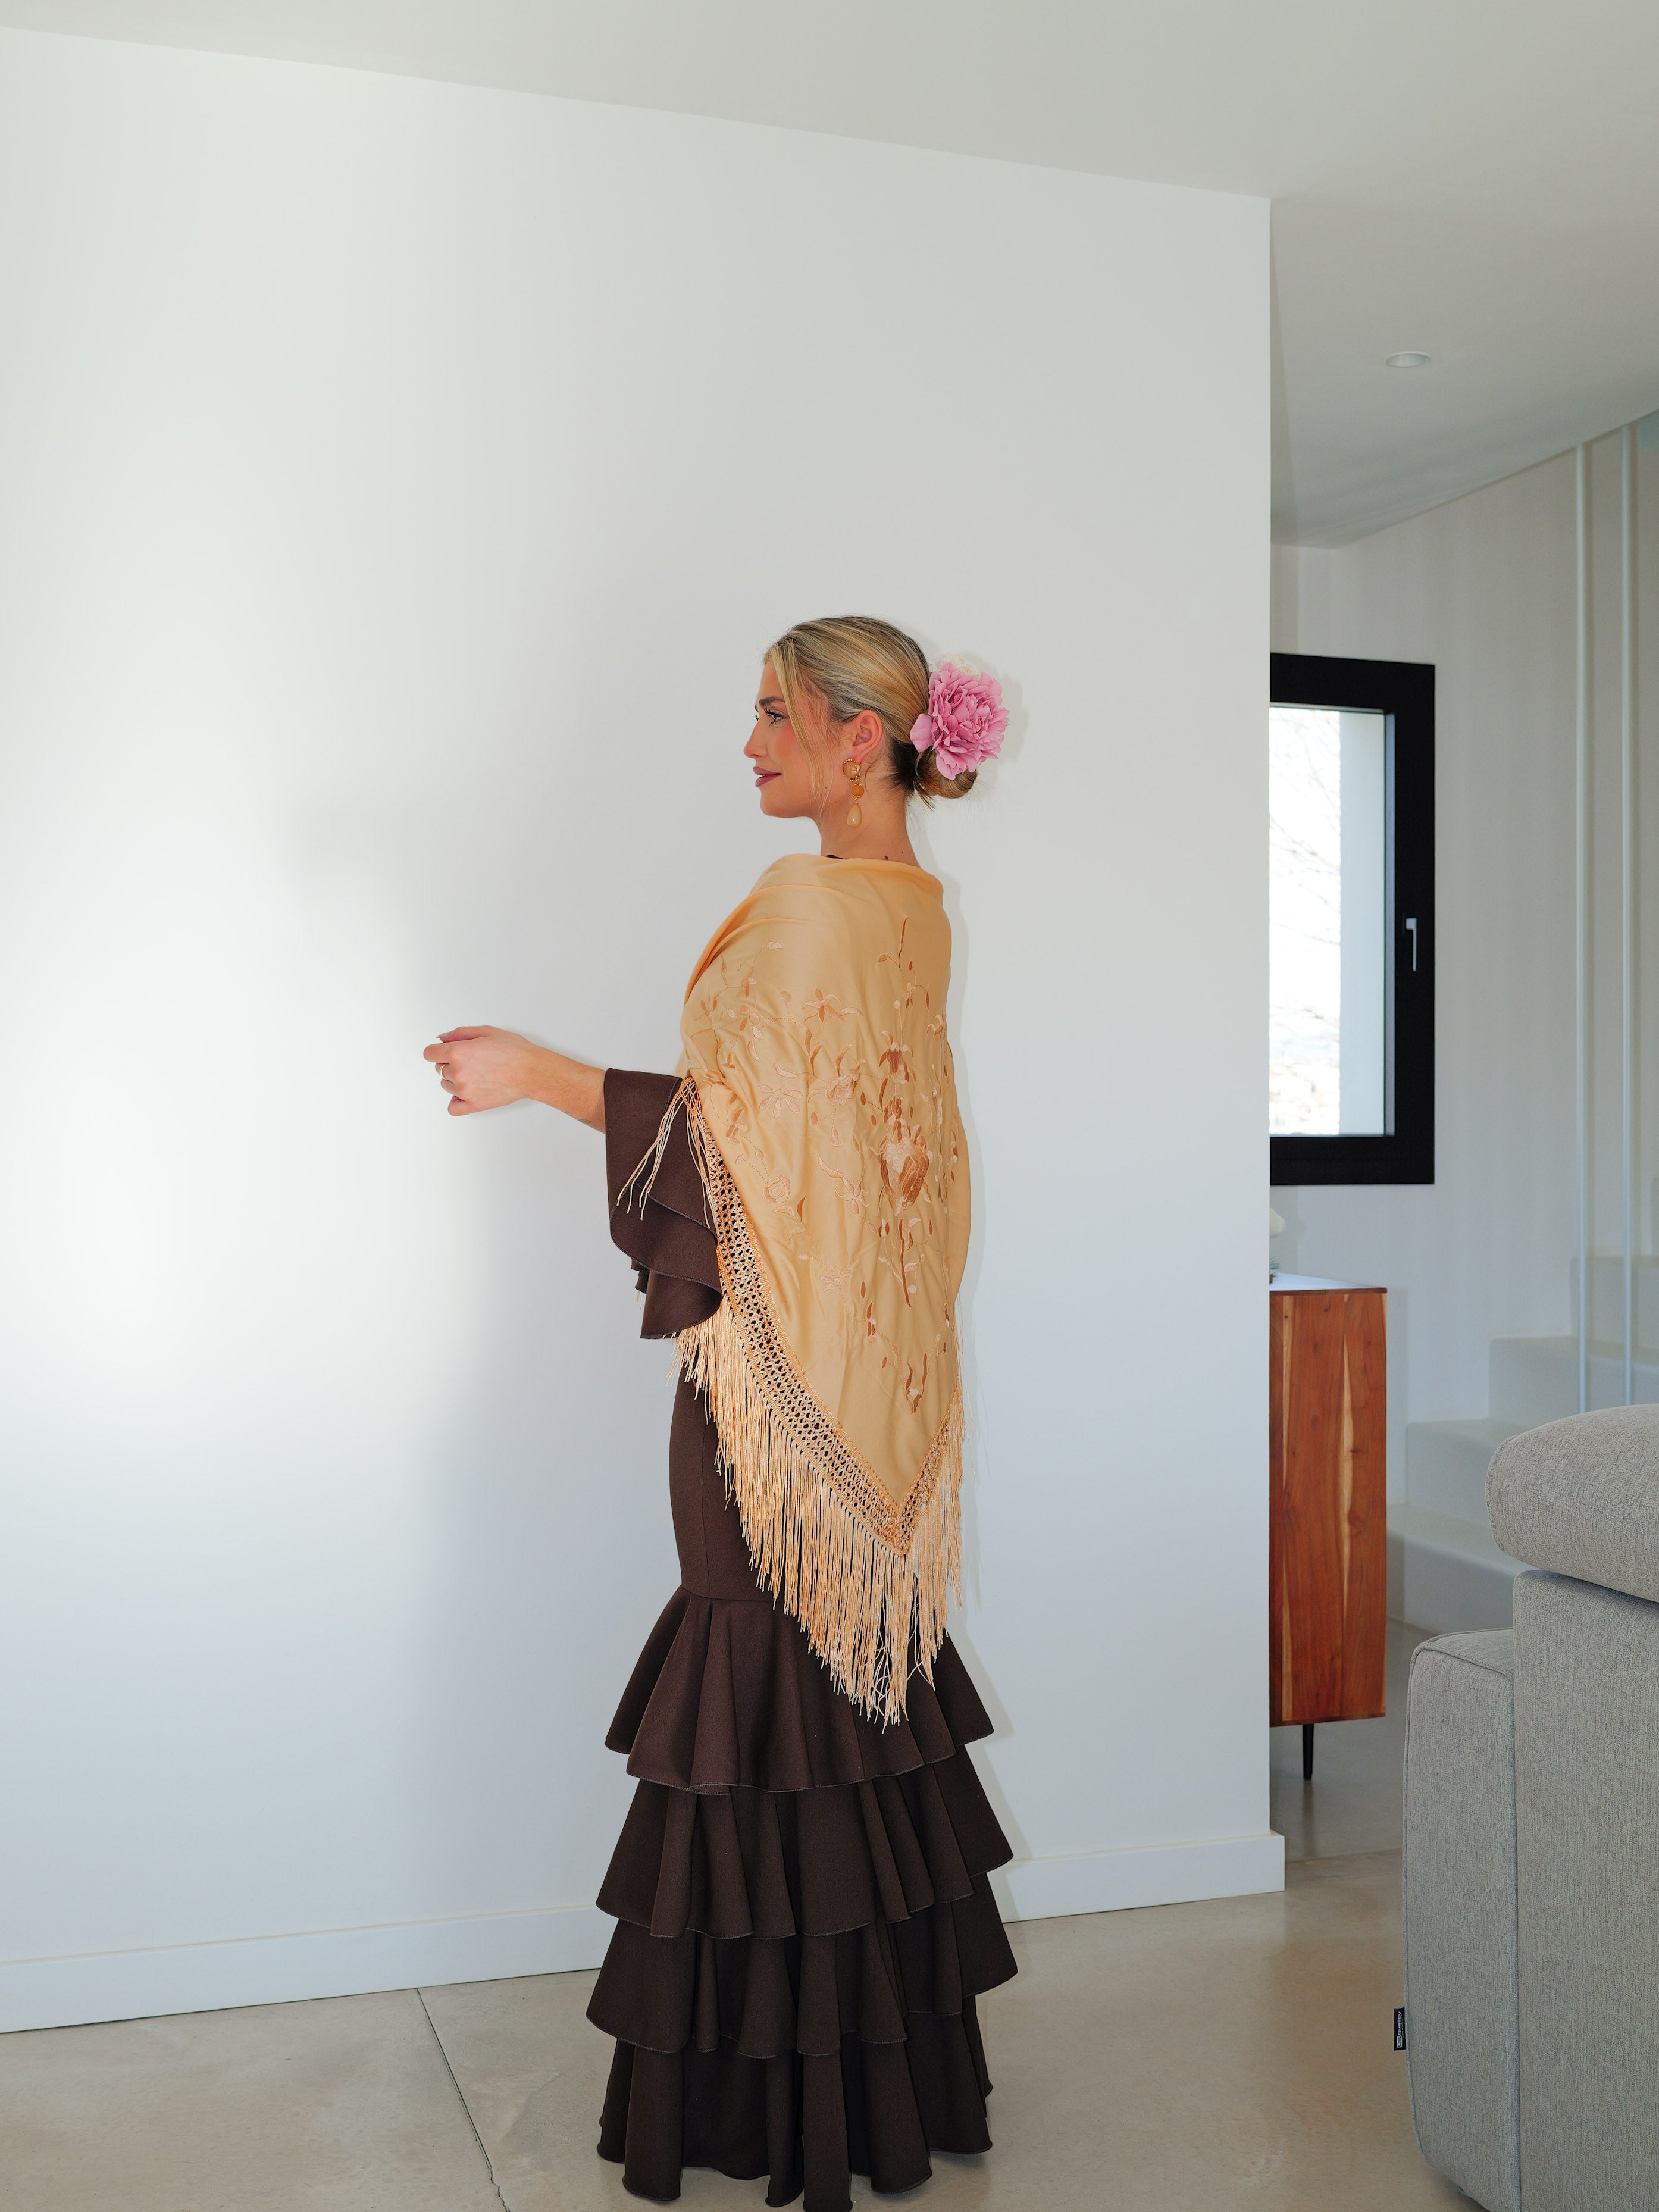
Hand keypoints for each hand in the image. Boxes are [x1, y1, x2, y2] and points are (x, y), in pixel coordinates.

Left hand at [423, 1028, 605, 1126]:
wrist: (531, 1071)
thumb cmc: (514, 1051)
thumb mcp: (486, 1032)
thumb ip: (459, 1033)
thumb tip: (443, 1038)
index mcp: (457, 1052)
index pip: (429, 1053)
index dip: (437, 1051)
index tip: (442, 1052)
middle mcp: (457, 1072)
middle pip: (438, 1069)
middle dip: (450, 1063)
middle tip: (471, 1060)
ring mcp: (463, 1091)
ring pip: (445, 1085)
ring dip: (455, 1080)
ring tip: (476, 1074)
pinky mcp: (472, 1105)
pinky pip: (453, 1106)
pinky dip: (456, 1100)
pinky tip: (467, 1092)